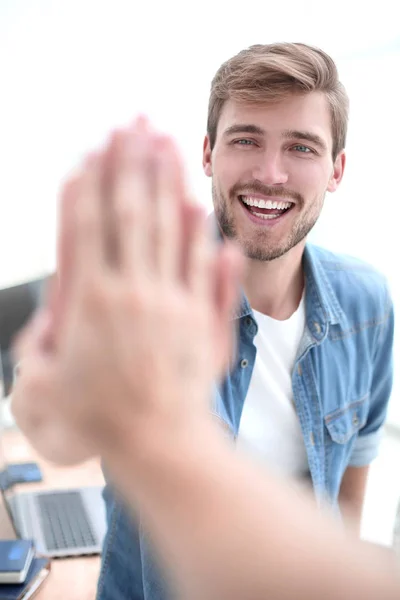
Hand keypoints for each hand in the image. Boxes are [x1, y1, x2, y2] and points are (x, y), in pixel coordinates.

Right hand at [12, 118, 241, 464]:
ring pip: (169, 228)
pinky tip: (198, 199)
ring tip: (164, 143)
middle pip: (130, 214)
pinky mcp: (199, 315)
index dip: (89, 186)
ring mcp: (170, 301)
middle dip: (128, 166)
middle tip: (129, 126)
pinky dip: (200, 230)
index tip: (91, 153)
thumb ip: (39, 340)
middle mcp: (131, 292)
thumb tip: (51, 305)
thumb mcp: (42, 386)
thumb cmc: (98, 420)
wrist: (158, 442)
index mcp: (91, 303)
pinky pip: (201, 263)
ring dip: (165, 182)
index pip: (87, 228)